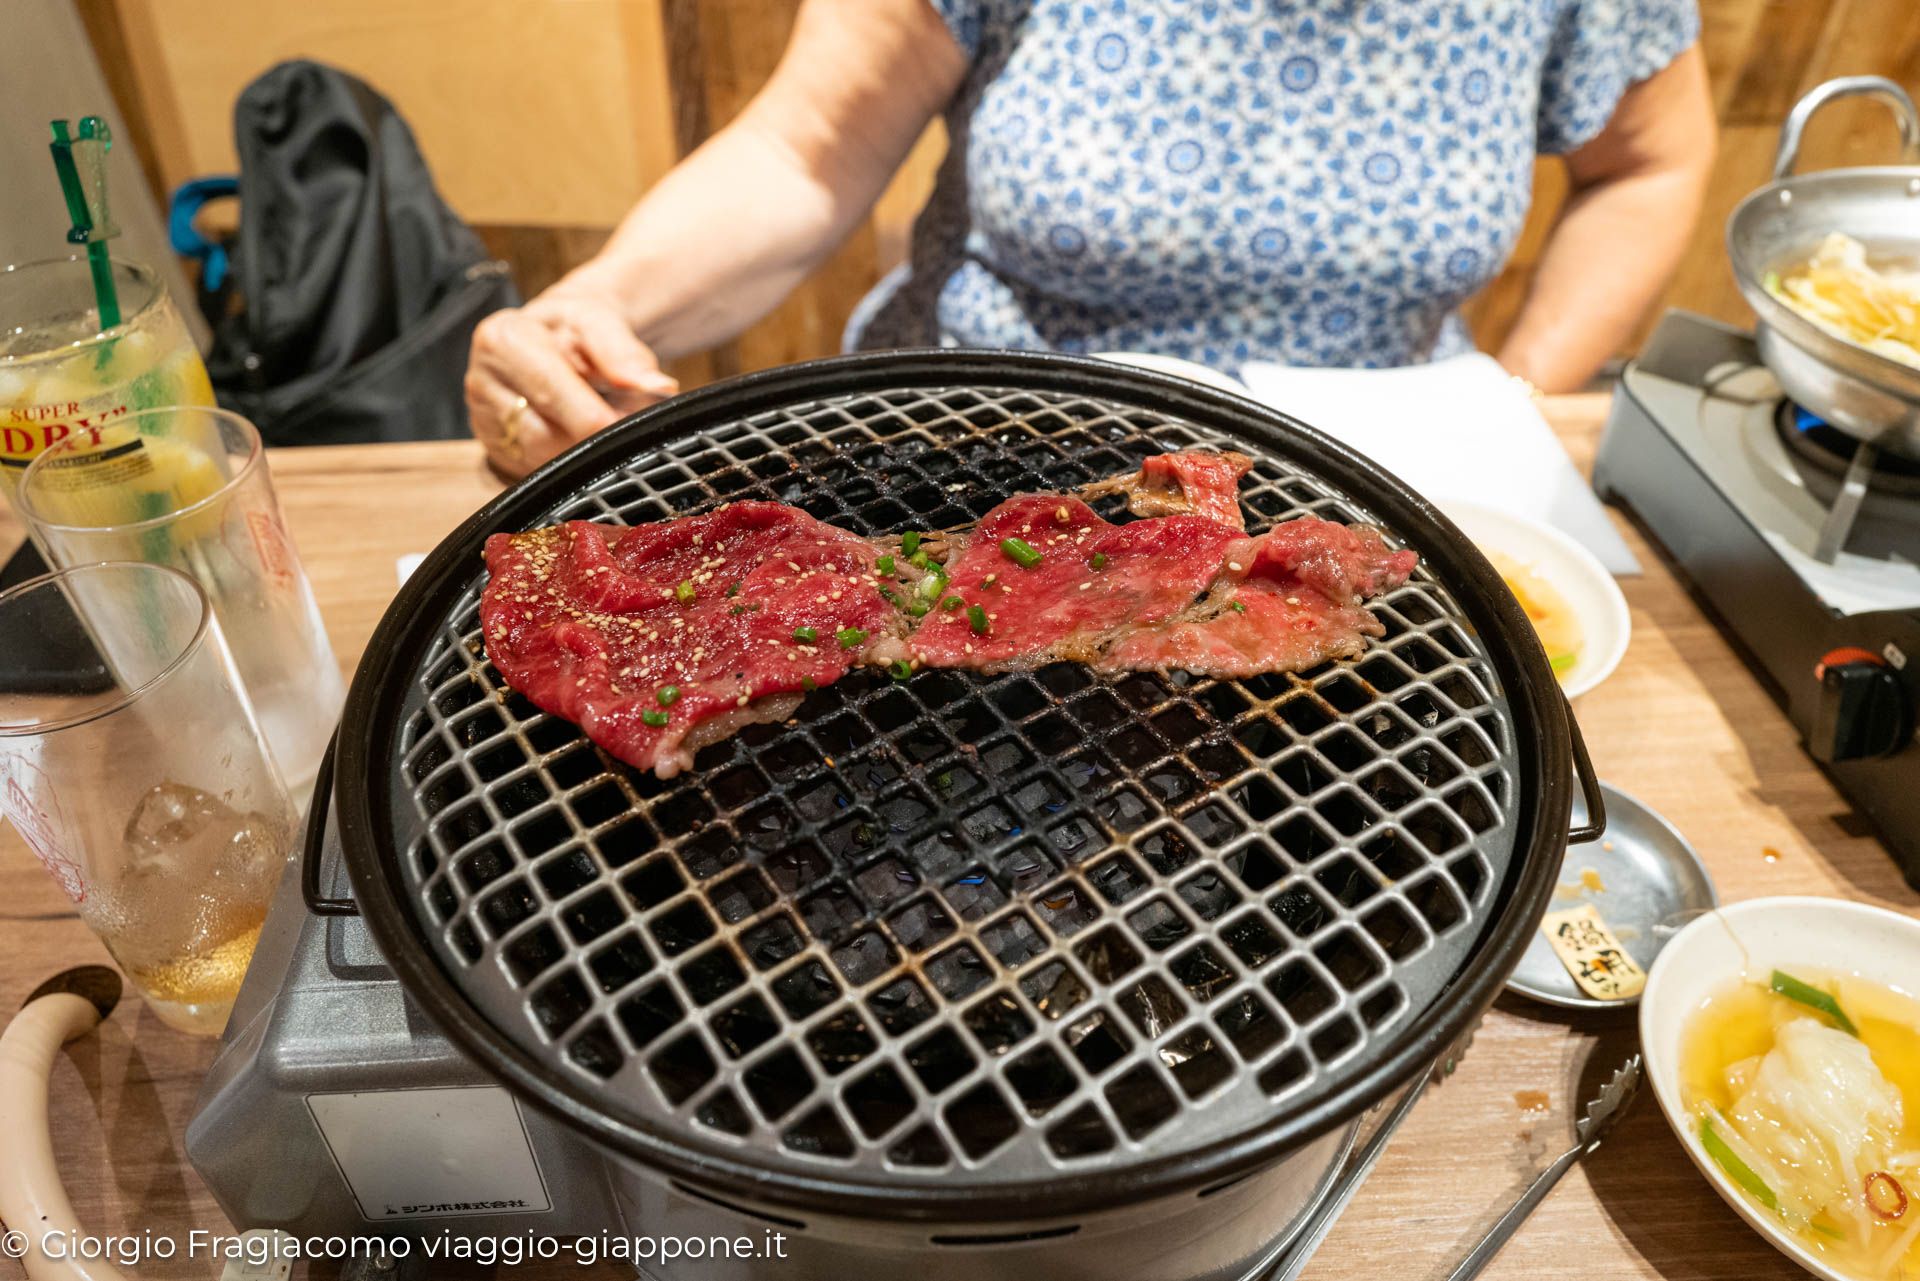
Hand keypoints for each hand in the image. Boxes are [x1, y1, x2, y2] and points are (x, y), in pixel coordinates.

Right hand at [465, 283, 678, 477]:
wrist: (554, 336)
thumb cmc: (573, 329)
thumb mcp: (598, 321)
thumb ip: (624, 353)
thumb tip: (657, 387)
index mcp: (503, 340)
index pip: (550, 391)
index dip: (595, 417)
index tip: (629, 430)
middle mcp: (482, 382)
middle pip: (543, 434)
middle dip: (593, 442)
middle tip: (631, 439)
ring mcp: (484, 421)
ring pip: (540, 461)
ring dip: (583, 460)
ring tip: (610, 439)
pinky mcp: (493, 450)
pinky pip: (535, 473)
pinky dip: (569, 469)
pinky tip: (586, 449)